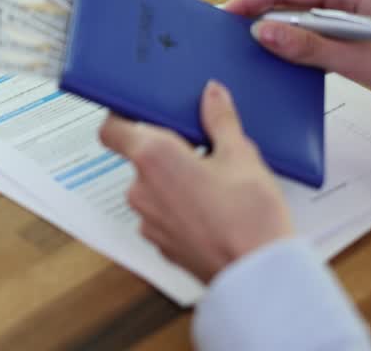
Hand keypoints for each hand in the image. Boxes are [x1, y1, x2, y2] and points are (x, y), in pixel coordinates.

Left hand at [99, 81, 293, 283]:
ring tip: (214, 181)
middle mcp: (141, 190)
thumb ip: (220, 120)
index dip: (121, 117)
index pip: (112, 129)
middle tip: (200, 146)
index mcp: (153, 157)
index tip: (139, 110)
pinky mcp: (162, 245)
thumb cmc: (249, 218)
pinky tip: (213, 208)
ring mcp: (148, 221)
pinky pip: (164, 215)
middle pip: (139, 158)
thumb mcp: (242, 155)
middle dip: (166, 151)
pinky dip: (180, 207)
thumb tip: (212, 95)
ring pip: (153, 189)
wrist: (259, 275)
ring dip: (174, 181)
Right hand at [224, 0, 370, 130]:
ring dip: (278, 37)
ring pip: (300, 20)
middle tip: (226, 39)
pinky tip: (285, 67)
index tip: (221, 17)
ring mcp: (353, 15)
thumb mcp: (359, 61)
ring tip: (249, 55)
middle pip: (289, 0)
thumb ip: (307, 47)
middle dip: (258, 18)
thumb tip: (262, 33)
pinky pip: (316, 37)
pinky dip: (298, 49)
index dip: (249, 0)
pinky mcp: (358, 36)